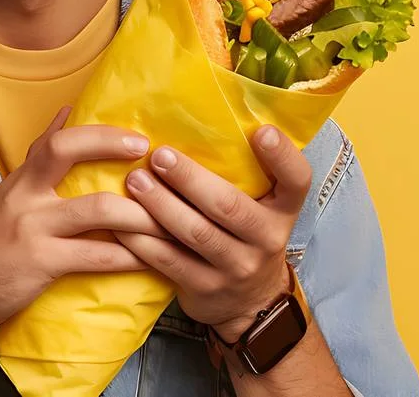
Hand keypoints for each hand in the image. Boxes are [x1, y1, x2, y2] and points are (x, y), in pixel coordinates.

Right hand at [0, 106, 167, 340]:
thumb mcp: (7, 196)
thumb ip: (37, 157)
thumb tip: (65, 112)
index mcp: (20, 180)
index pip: (55, 138)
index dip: (98, 133)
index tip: (136, 137)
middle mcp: (24, 195)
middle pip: (67, 151)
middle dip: (112, 145)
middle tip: (149, 157)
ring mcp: (32, 227)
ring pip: (98, 209)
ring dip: (140, 214)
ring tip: (166, 220)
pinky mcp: (42, 262)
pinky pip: (98, 256)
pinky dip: (130, 258)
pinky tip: (150, 260)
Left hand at [117, 124, 310, 342]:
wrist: (251, 304)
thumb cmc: (247, 234)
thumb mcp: (263, 207)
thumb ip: (248, 173)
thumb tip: (207, 114)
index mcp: (284, 210)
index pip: (297, 180)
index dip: (282, 155)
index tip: (260, 131)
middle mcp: (267, 239)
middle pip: (229, 206)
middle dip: (190, 179)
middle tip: (158, 155)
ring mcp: (237, 268)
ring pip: (196, 234)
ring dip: (161, 206)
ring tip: (134, 181)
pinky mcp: (206, 289)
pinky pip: (169, 261)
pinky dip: (142, 240)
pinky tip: (121, 222)